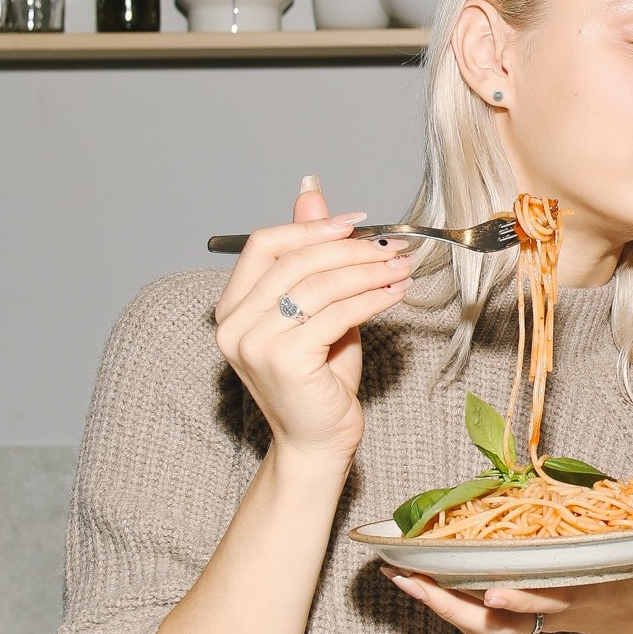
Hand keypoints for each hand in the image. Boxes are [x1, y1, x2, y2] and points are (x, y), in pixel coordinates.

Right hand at [213, 176, 417, 468]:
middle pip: (294, 260)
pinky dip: (372, 298)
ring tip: (400, 267)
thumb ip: (312, 257)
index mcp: (232, 306)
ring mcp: (254, 342)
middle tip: (391, 246)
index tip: (357, 223)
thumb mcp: (317, 309)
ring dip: (367, 271)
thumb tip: (312, 192)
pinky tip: (395, 293)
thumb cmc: (320, 380)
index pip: (264, 245)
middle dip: (350, 248)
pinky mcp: (284, 360)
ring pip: (319, 285)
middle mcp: (233, 323)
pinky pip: (336, 313)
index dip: (311, 228)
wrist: (319, 441)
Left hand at [383, 518, 632, 633]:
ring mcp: (537, 614)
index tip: (491, 586)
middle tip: (411, 581)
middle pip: (498, 615)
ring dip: (436, 601)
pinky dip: (443, 599)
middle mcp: (556, 608)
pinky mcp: (525, 612)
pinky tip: (412, 578)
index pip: (553, 600)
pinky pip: (475, 616)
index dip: (523, 596)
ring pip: (477, 621)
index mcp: (591, 597)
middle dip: (454, 603)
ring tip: (397, 576)